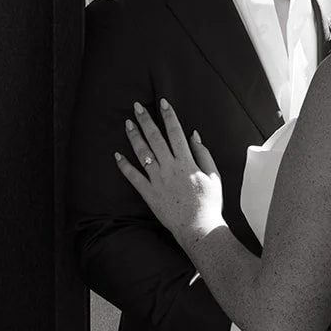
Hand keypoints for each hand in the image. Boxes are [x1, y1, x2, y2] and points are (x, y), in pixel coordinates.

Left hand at [114, 99, 223, 247]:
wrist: (198, 228)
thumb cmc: (209, 203)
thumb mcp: (214, 176)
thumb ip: (203, 154)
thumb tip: (194, 135)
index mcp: (187, 162)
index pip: (176, 132)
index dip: (169, 116)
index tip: (162, 103)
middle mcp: (170, 167)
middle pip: (155, 138)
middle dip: (146, 120)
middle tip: (136, 106)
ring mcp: (157, 180)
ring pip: (142, 153)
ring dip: (134, 137)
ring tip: (127, 123)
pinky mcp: (149, 193)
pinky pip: (133, 177)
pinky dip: (124, 165)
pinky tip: (117, 155)